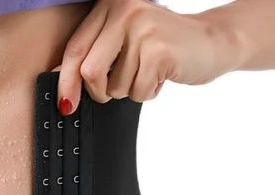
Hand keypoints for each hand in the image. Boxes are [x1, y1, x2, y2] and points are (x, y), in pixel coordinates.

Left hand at [53, 0, 243, 108]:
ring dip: (129, 91)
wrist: (211, 41)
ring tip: (147, 73)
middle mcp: (124, 10)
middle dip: (100, 91)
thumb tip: (63, 89)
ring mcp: (142, 28)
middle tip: (117, 88)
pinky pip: (137, 92)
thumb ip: (94, 55)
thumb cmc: (163, 47)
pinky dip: (147, 94)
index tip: (66, 104)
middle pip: (89, 71)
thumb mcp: (123, 42)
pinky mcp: (158, 50)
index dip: (66, 81)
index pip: (75, 49)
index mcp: (110, 5)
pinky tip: (160, 76)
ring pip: (114, 86)